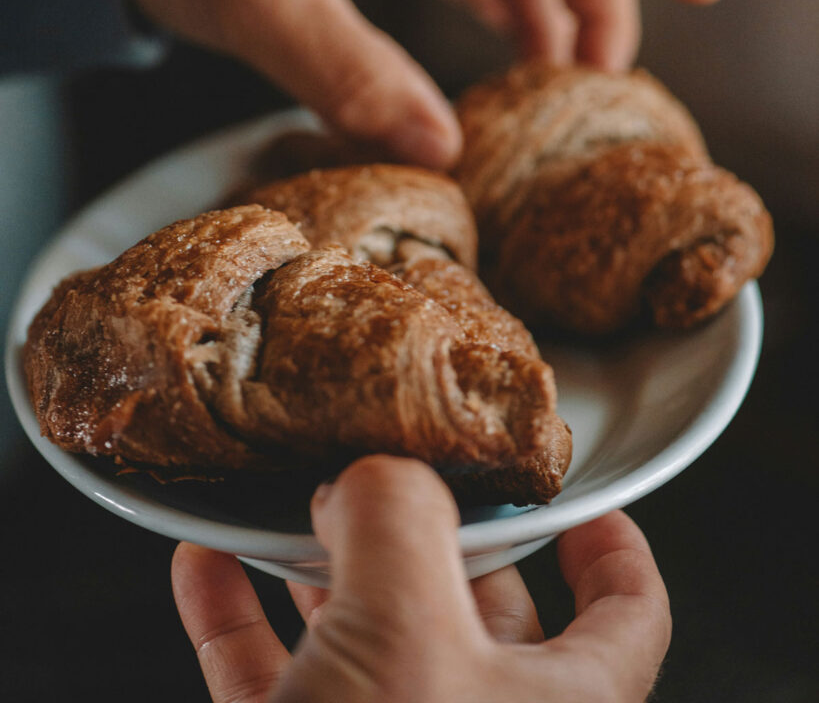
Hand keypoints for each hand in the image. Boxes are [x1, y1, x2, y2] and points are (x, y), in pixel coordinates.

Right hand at [172, 456, 670, 701]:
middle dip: (422, 528)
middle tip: (382, 469)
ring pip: (366, 633)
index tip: (572, 493)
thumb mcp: (404, 636)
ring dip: (319, 565)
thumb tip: (373, 475)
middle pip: (473, 599)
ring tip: (288, 504)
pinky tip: (206, 566)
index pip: (623, 609)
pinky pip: (273, 676)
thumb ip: (399, 521)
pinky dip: (239, 618)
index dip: (607, 541)